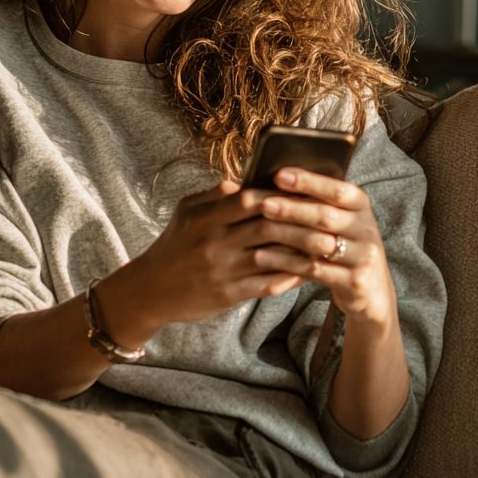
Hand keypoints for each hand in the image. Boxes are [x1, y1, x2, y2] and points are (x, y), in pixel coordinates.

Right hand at [132, 179, 347, 326]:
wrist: (150, 290)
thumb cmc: (173, 245)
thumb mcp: (185, 212)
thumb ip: (213, 196)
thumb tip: (242, 182)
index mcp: (205, 218)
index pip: (249, 200)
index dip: (279, 194)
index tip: (303, 191)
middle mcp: (215, 243)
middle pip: (268, 228)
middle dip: (301, 223)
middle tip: (327, 218)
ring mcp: (223, 271)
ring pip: (272, 258)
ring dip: (302, 252)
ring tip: (326, 245)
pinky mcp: (228, 295)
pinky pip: (266, 285)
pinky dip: (289, 277)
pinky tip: (307, 271)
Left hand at [252, 167, 398, 329]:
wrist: (373, 291)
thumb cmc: (345, 245)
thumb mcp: (341, 220)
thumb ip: (316, 202)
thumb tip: (275, 179)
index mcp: (360, 206)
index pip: (337, 190)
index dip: (309, 182)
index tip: (280, 175)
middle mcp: (366, 229)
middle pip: (325, 216)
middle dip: (292, 209)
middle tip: (264, 204)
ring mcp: (362, 257)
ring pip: (318, 244)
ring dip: (286, 235)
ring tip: (258, 229)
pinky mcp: (353, 282)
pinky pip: (314, 269)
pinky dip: (286, 262)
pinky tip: (263, 257)